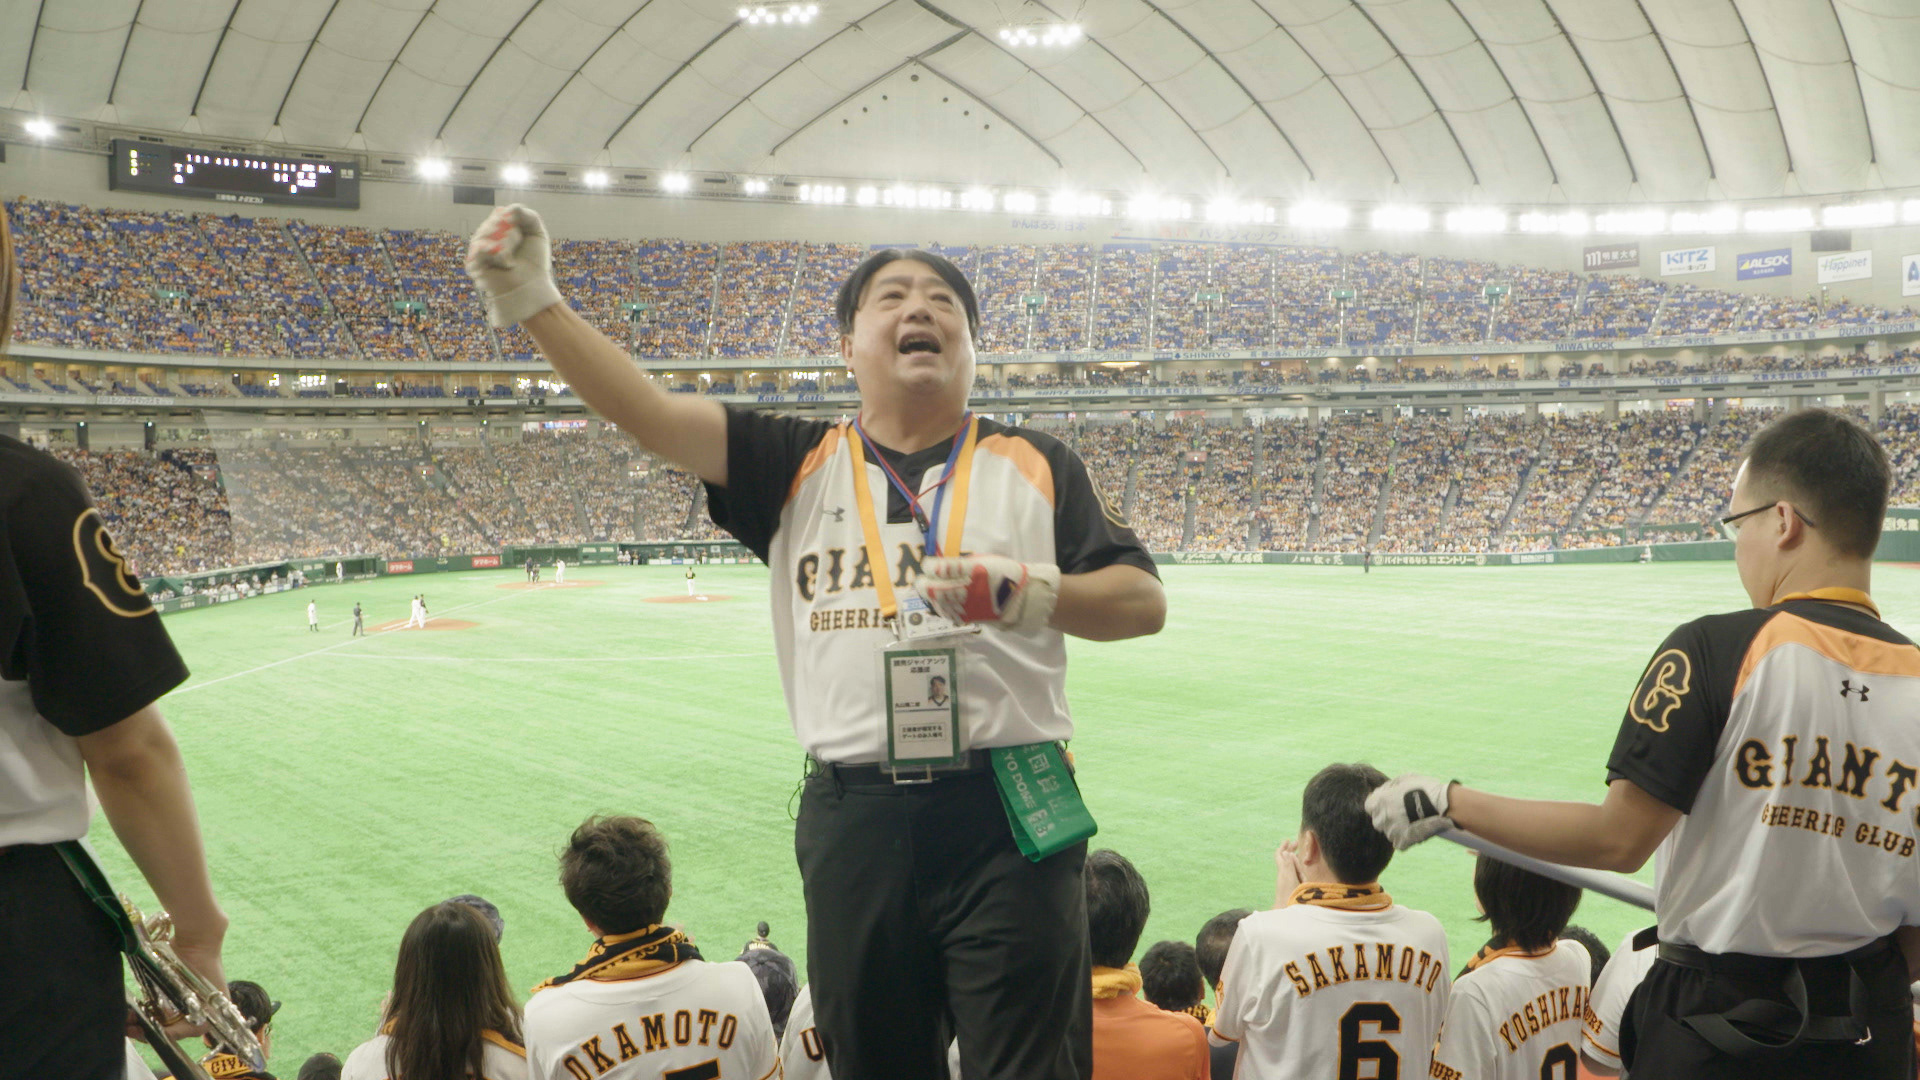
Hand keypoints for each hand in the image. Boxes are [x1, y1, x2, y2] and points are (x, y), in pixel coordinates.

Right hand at [464, 204, 563, 326]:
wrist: (530, 288)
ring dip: (504, 243)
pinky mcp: (474, 263)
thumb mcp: (537, 234)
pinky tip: (502, 257)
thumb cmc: (535, 263)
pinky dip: (492, 251)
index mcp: (501, 230)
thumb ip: (529, 216)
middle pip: (494, 223)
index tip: (521, 230)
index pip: (501, 214)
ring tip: (511, 257)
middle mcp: (488, 238)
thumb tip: (510, 207)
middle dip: (510, 232)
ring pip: (486, 233)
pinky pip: (479, 248)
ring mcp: (480, 250)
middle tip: (518, 244)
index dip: (511, 218)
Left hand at [913, 555, 1060, 630]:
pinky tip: (943, 603)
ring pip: (937, 604)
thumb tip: (934, 567)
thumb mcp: (980, 561)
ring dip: (931, 597)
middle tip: (921, 581)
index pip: (936, 569)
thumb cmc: (1002, 573)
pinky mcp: (969, 617)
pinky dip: (942, 607)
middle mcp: (964, 591)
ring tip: (931, 591)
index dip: (929, 566)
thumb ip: (956, 564)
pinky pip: (948, 613)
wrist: (1022, 597)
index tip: (928, 565)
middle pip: (931, 590)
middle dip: (923, 585)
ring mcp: (965, 607)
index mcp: (967, 572)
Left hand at [1273, 840, 1304, 905]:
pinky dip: (1299, 870)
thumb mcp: (1289, 877)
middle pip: (1285, 859)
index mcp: (1283, 870)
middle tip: (1297, 844)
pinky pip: (1295, 875)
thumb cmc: (1288, 895)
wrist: (1285, 911)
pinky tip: (1303, 869)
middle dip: (1291, 851)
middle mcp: (1284, 875)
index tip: (1288, 840)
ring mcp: (1287, 881)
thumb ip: (1289, 865)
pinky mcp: (1291, 887)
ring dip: (1296, 860)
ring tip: (1300, 854)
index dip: (1283, 846)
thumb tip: (1286, 851)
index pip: (1280, 855)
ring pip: (1291, 867)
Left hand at [1365, 774, 1456, 849]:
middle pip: (1379, 819)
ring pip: (1389, 831)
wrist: (1441, 803)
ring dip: (1397, 828)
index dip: (1380, 803)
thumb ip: (1391, 786)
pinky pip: (1399, 842)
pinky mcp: (1402, 841)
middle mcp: (1381, 817)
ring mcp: (1391, 831)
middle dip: (1387, 816)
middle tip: (1402, 812)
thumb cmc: (1424, 787)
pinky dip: (1405, 838)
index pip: (1370, 805)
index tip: (1389, 802)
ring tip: (1413, 821)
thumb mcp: (1404, 779)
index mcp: (1378, 801)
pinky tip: (1415, 831)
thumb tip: (1386, 791)